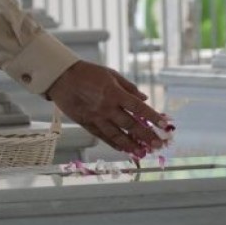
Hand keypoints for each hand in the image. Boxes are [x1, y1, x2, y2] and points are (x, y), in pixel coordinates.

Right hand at [45, 61, 170, 156]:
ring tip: (143, 152)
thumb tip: (144, 98)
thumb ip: (128, 87)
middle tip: (158, 144)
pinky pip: (103, 137)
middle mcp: (107, 108)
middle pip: (131, 125)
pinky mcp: (87, 124)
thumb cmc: (87, 72)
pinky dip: (115, 144)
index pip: (138, 108)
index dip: (152, 117)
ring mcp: (96, 118)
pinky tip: (124, 149)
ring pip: (117, 135)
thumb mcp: (110, 74)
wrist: (61, 78)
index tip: (164, 124)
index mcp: (114, 93)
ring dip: (132, 145)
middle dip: (146, 136)